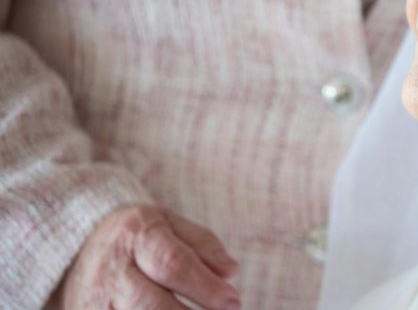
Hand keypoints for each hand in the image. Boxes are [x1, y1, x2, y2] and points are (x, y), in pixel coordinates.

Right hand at [54, 204, 240, 309]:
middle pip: (152, 304)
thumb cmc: (138, 237)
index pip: (173, 264)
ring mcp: (95, 302)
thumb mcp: (170, 224)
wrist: (76, 248)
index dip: (206, 287)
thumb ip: (202, 244)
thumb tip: (230, 271)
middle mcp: (112, 270)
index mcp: (136, 235)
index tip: (232, 301)